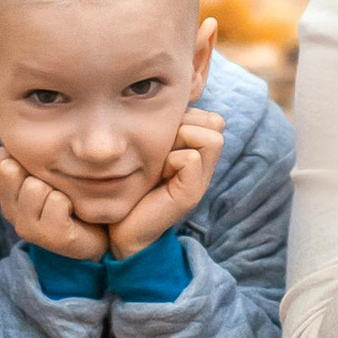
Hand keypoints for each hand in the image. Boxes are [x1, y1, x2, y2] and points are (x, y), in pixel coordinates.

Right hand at [0, 149, 107, 261]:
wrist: (99, 224)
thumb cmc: (65, 185)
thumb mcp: (37, 162)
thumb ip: (17, 151)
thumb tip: (8, 161)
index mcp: (2, 191)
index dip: (12, 156)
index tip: (32, 166)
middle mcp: (9, 212)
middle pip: (8, 170)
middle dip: (36, 169)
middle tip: (52, 182)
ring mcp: (27, 228)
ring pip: (34, 187)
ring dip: (55, 186)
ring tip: (66, 197)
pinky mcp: (52, 239)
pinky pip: (56, 202)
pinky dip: (70, 201)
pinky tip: (74, 211)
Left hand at [107, 104, 224, 257]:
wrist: (122, 229)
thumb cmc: (132, 186)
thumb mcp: (149, 151)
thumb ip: (164, 131)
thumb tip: (172, 108)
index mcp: (196, 154)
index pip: (211, 118)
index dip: (188, 116)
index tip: (162, 133)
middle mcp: (203, 167)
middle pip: (216, 123)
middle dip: (186, 122)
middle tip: (162, 143)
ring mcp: (200, 182)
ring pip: (211, 138)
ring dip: (182, 138)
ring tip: (162, 157)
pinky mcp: (189, 195)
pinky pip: (191, 159)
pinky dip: (173, 158)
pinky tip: (159, 172)